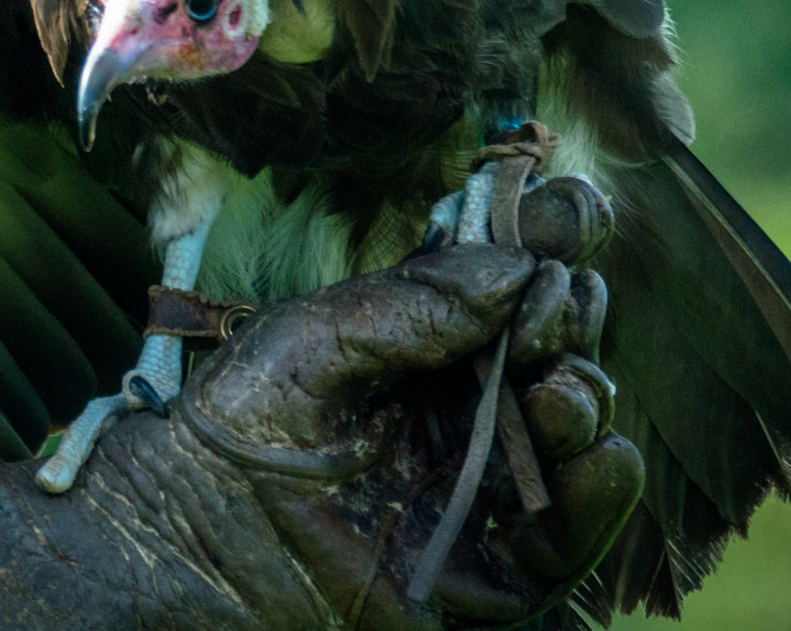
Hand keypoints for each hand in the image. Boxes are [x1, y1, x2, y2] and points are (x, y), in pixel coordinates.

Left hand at [0, 244, 640, 629]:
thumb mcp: (317, 338)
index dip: (551, 248)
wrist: (189, 528)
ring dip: (587, 404)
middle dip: (569, 323)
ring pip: (574, 440)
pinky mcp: (483, 573)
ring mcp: (477, 488)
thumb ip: (415, 304)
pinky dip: (598, 503)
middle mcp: (463, 410)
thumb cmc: (238, 419)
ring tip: (558, 390)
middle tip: (547, 316)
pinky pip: (561, 544)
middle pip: (556, 354)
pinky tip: (601, 457)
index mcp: (428, 345)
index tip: (571, 217)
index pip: (514, 289)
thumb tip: (516, 265)